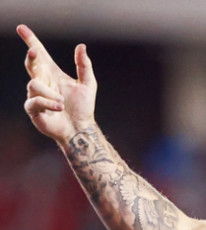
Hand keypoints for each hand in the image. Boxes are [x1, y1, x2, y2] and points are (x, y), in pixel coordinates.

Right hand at [18, 24, 96, 144]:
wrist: (81, 129)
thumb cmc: (83, 108)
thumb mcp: (88, 84)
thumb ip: (84, 65)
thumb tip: (81, 46)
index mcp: (53, 73)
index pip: (40, 54)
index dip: (31, 40)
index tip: (22, 28)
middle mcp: (42, 82)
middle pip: (31, 64)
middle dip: (31, 57)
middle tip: (33, 52)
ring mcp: (36, 95)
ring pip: (34, 85)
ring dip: (50, 93)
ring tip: (62, 103)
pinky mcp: (33, 109)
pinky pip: (35, 101)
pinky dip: (48, 103)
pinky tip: (58, 107)